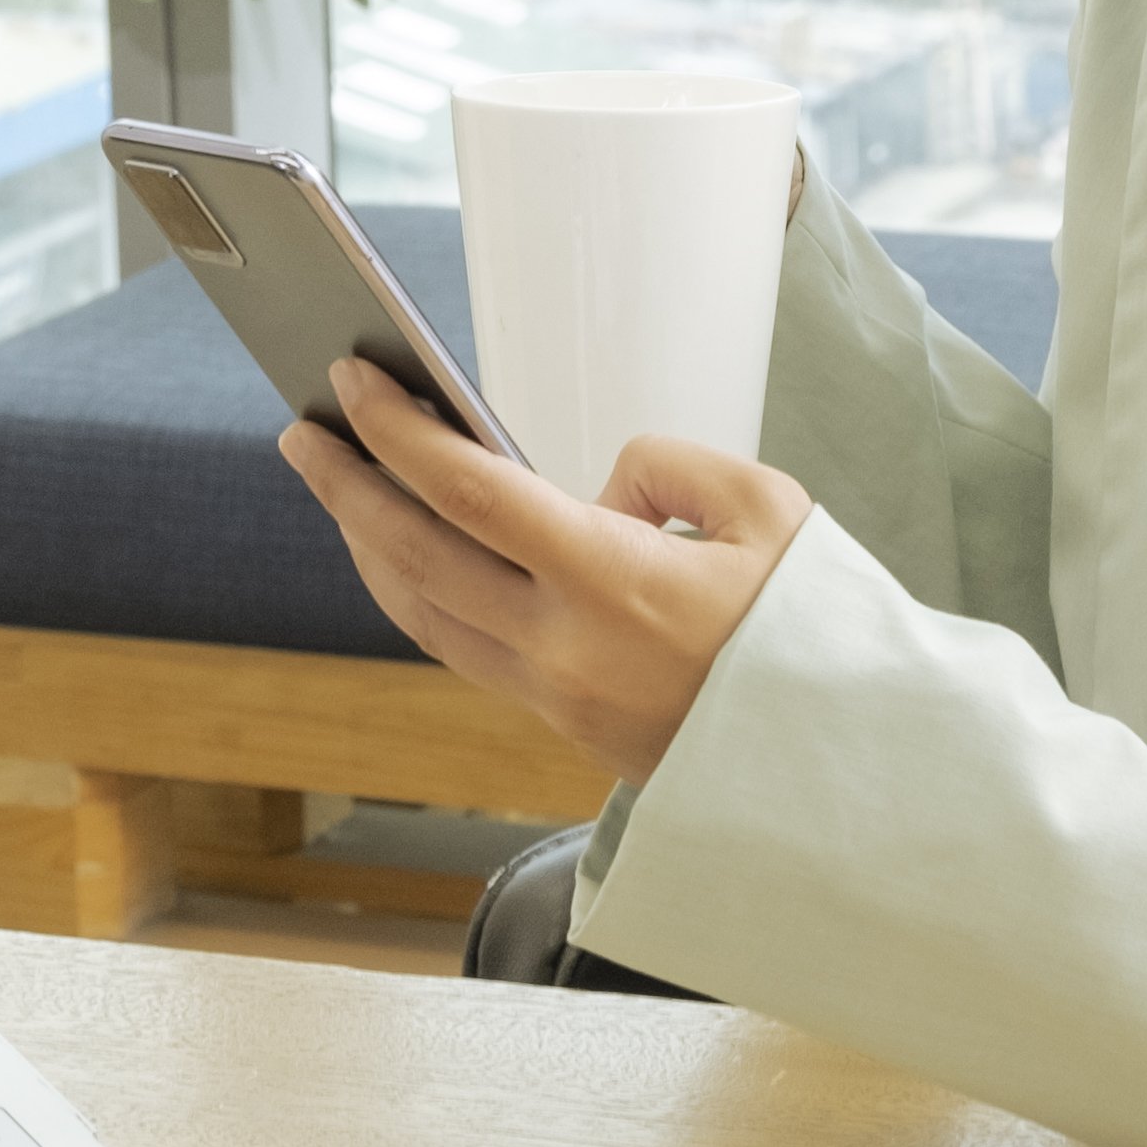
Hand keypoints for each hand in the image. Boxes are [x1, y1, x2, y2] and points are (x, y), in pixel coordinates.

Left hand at [276, 359, 813, 786]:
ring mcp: (556, 694)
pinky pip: (462, 647)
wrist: (843, 765)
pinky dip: (418, 593)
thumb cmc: (820, 631)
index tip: (353, 380)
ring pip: (424, 613)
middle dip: (346, 487)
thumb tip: (594, 488)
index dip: (398, 433)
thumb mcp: (769, 509)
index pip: (469, 493)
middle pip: (416, 557)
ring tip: (340, 485)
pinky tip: (405, 555)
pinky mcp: (563, 723)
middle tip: (303, 430)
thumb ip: (666, 469)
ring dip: (368, 544)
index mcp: (616, 582)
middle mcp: (565, 647)